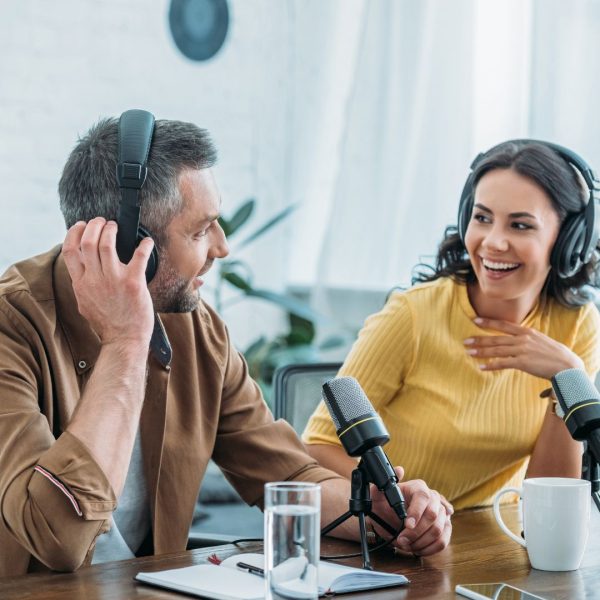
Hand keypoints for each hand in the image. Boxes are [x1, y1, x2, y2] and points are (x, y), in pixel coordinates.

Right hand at [62, 218, 154, 346]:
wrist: (124, 339)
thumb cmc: (108, 322)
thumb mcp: (85, 302)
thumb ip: (82, 284)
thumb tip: (81, 268)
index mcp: (81, 283)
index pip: (70, 250)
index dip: (75, 233)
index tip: (82, 225)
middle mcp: (94, 279)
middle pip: (88, 241)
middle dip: (95, 225)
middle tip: (102, 221)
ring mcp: (114, 280)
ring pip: (107, 243)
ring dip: (112, 230)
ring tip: (116, 227)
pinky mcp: (133, 282)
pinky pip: (139, 255)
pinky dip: (144, 245)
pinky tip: (147, 242)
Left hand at [371, 467, 452, 555]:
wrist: (387, 520)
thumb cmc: (384, 506)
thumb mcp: (377, 496)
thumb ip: (383, 484)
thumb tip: (399, 470)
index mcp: (418, 487)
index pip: (423, 497)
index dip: (416, 512)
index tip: (407, 525)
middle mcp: (433, 498)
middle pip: (433, 515)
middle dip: (416, 532)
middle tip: (402, 540)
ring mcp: (441, 514)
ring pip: (439, 530)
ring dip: (421, 542)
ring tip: (407, 545)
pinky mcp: (444, 528)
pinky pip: (443, 541)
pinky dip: (429, 549)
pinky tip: (417, 549)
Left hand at [464, 317, 584, 379]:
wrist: (566, 366)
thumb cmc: (554, 354)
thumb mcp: (540, 340)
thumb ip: (526, 338)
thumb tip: (515, 338)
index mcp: (526, 332)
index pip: (503, 325)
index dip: (488, 322)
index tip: (475, 320)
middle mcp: (522, 339)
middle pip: (496, 338)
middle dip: (479, 339)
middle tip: (465, 341)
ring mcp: (522, 350)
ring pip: (496, 350)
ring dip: (481, 352)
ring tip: (469, 353)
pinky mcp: (522, 362)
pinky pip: (502, 363)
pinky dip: (491, 365)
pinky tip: (482, 367)